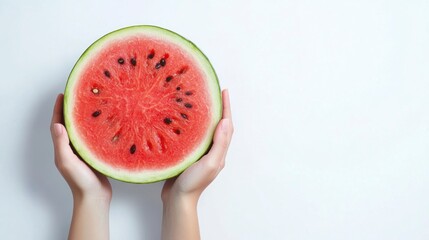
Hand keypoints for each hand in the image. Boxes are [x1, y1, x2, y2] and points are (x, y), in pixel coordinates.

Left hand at [50, 94, 111, 200]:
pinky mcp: (93, 154)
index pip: (58, 124)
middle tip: (78, 96)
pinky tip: (104, 123)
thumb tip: (58, 124)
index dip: (58, 109)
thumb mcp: (68, 162)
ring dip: (83, 117)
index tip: (62, 95)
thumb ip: (62, 144)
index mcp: (63, 148)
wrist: (94, 197)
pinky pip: (93, 137)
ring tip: (91, 105)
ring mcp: (82, 151)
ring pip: (82, 130)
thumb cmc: (80, 182)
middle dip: (71, 110)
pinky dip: (96, 128)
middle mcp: (71, 148)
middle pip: (69, 124)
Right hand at [161, 89, 233, 203]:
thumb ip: (219, 144)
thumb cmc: (193, 184)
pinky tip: (185, 120)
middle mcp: (213, 151)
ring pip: (207, 130)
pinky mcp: (190, 155)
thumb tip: (225, 122)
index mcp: (219, 152)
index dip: (226, 108)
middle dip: (218, 108)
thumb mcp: (209, 163)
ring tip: (201, 101)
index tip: (224, 91)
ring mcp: (201, 154)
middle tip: (213, 93)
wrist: (178, 200)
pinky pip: (195, 136)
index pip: (227, 125)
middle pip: (219, 125)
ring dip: (207, 116)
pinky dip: (194, 126)